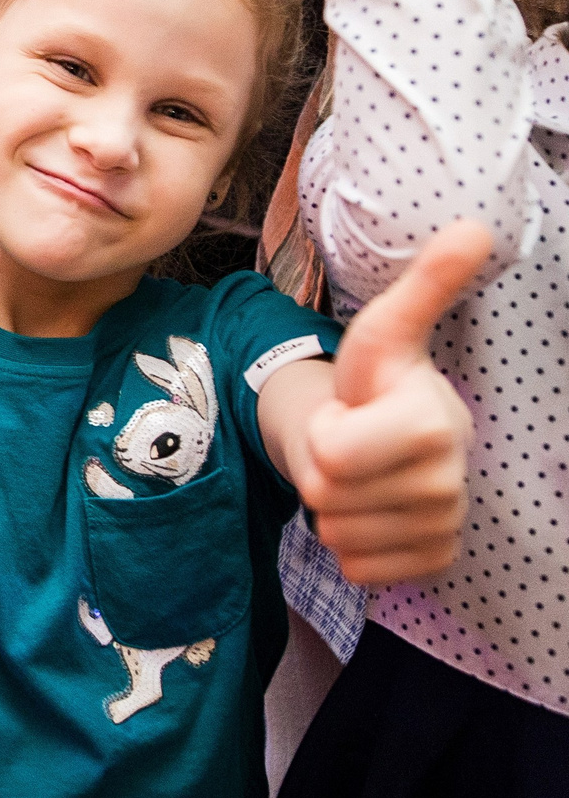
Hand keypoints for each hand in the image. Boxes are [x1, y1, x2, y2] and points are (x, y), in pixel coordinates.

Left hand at [301, 219, 487, 583]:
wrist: (388, 437)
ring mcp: (447, 525)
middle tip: (351, 444)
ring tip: (364, 473)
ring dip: (336, 505)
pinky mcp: (435, 560)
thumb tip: (474, 228)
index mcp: (434, 423)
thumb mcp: (383, 332)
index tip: (353, 412)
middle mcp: (450, 481)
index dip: (323, 432)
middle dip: (322, 470)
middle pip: (327, 498)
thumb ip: (424, 286)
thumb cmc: (376, 383)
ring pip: (340, 535)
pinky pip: (359, 568)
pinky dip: (353, 545)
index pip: (331, 455)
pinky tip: (375, 509)